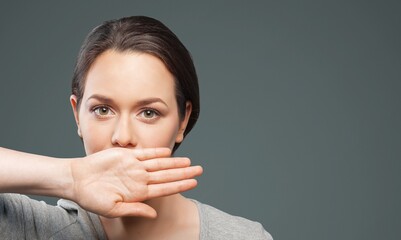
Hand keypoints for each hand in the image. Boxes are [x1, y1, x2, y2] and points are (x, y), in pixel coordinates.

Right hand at [69, 147, 201, 217]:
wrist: (76, 179)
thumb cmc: (91, 198)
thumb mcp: (113, 209)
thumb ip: (135, 210)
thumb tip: (154, 213)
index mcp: (138, 193)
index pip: (165, 189)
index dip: (180, 185)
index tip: (194, 183)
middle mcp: (139, 179)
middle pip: (167, 175)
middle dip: (184, 173)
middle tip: (200, 170)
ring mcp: (134, 166)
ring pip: (160, 164)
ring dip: (175, 163)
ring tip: (190, 162)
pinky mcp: (126, 156)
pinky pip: (145, 153)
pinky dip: (157, 152)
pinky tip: (169, 152)